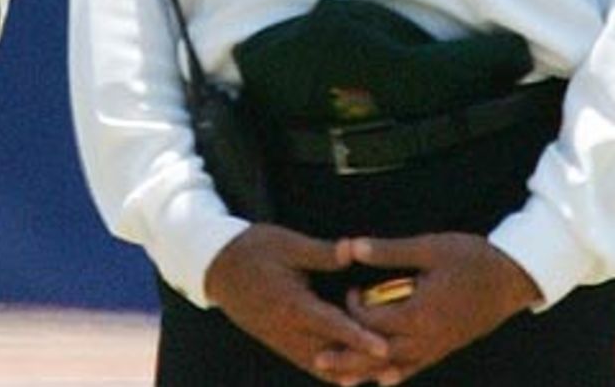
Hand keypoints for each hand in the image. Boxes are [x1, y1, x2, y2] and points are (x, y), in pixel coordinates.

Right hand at [204, 225, 390, 381]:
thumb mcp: (287, 243)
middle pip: (332, 356)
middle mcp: (288, 331)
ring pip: (323, 367)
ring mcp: (283, 342)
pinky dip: (335, 369)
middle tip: (396, 363)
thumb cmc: (254, 249)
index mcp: (291, 305)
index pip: (332, 326)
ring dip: (351, 370)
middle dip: (364, 363)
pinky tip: (355, 368)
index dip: (360, 339)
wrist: (218, 267)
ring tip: (383, 370)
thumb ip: (321, 252)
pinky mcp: (281, 344)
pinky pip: (312, 364)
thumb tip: (353, 250)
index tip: (385, 348)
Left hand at [316, 233, 539, 384]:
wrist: (512, 278)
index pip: (375, 320)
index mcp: (419, 315)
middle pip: (379, 354)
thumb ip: (389, 252)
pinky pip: (418, 366)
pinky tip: (385, 380)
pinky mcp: (446, 347)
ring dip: (367, 372)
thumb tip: (352, 246)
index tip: (349, 290)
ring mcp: (438, 347)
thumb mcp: (429, 248)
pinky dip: (398, 373)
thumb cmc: (471, 258)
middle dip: (348, 358)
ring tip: (341, 380)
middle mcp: (426, 339)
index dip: (355, 308)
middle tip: (318, 360)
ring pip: (396, 366)